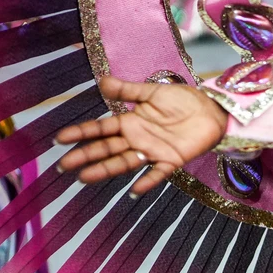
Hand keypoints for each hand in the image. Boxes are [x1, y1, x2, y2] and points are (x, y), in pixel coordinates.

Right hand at [55, 76, 228, 195]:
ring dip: (106, 170)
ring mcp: (152, 151)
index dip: (82, 133)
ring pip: (124, 162)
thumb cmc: (183, 100)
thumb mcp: (154, 92)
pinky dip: (147, 182)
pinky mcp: (172, 160)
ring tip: (84, 178)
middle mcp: (137, 139)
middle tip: (64, 165)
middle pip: (107, 148)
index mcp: (131, 121)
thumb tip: (101, 81)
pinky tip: (134, 191)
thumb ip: (128, 89)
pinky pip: (158, 173)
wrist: (212, 109)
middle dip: (86, 156)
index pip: (101, 129)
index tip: (60, 139)